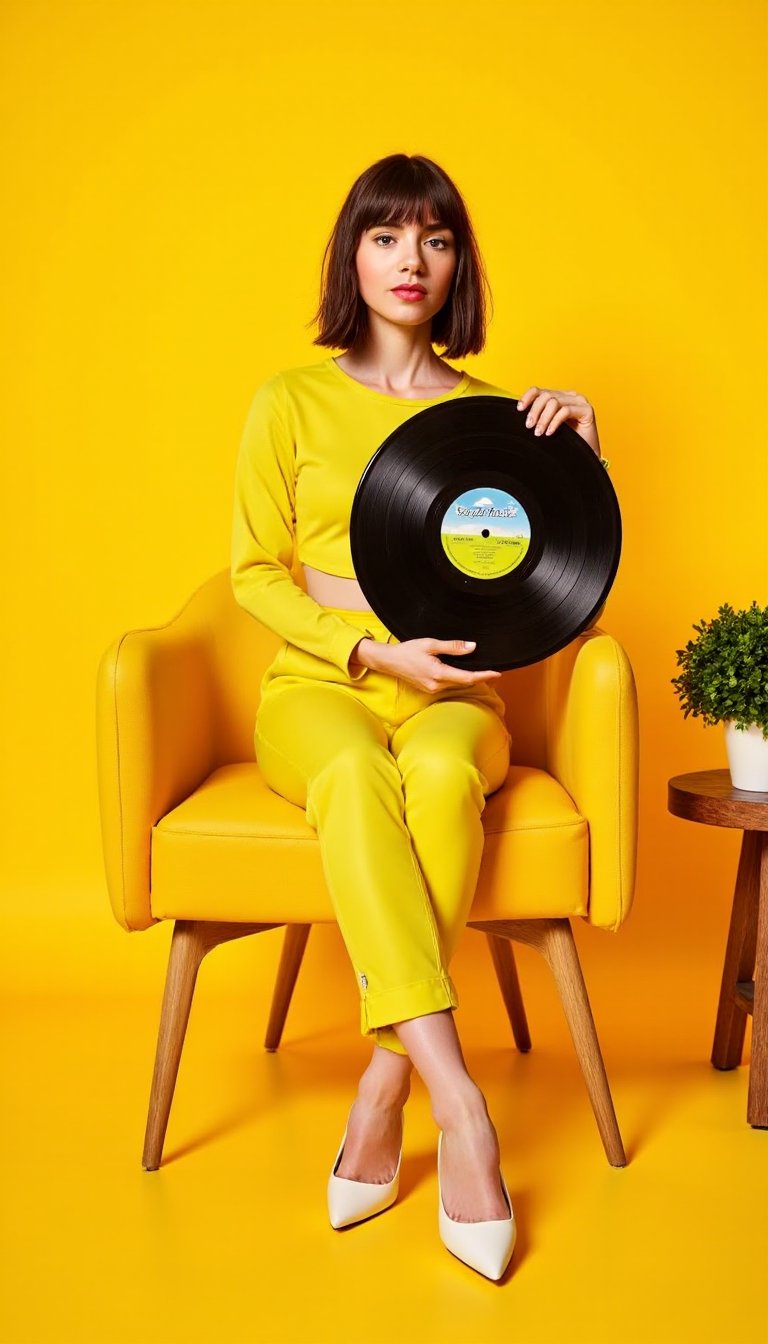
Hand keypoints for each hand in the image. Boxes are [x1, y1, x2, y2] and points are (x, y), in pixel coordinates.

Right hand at [355, 636, 501, 692]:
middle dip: (479, 677)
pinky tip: (462, 673)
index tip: (497, 673)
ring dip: (469, 679)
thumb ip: (453, 647)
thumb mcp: (430, 644)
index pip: (467, 677)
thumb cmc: (407, 651)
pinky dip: (457, 679)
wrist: (389, 661)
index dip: (484, 676)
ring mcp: (432, 689)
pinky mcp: (429, 689)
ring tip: (482, 671)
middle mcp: (436, 685)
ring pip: (456, 684)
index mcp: (438, 674)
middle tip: (493, 671)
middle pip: (464, 682)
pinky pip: (448, 685)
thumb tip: (472, 647)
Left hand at [517, 385, 600, 457]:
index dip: (528, 397)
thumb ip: (539, 417)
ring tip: (538, 432)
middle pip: (546, 396)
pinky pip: (566, 411)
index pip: (540, 391)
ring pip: (555, 402)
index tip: (519, 409)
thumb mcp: (547, 427)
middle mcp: (569, 396)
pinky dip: (555, 422)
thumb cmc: (566, 443)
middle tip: (529, 426)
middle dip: (535, 411)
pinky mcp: (587, 410)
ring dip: (544, 418)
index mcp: (559, 397)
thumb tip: (521, 414)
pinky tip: (550, 432)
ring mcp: (579, 401)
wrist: (584, 456)